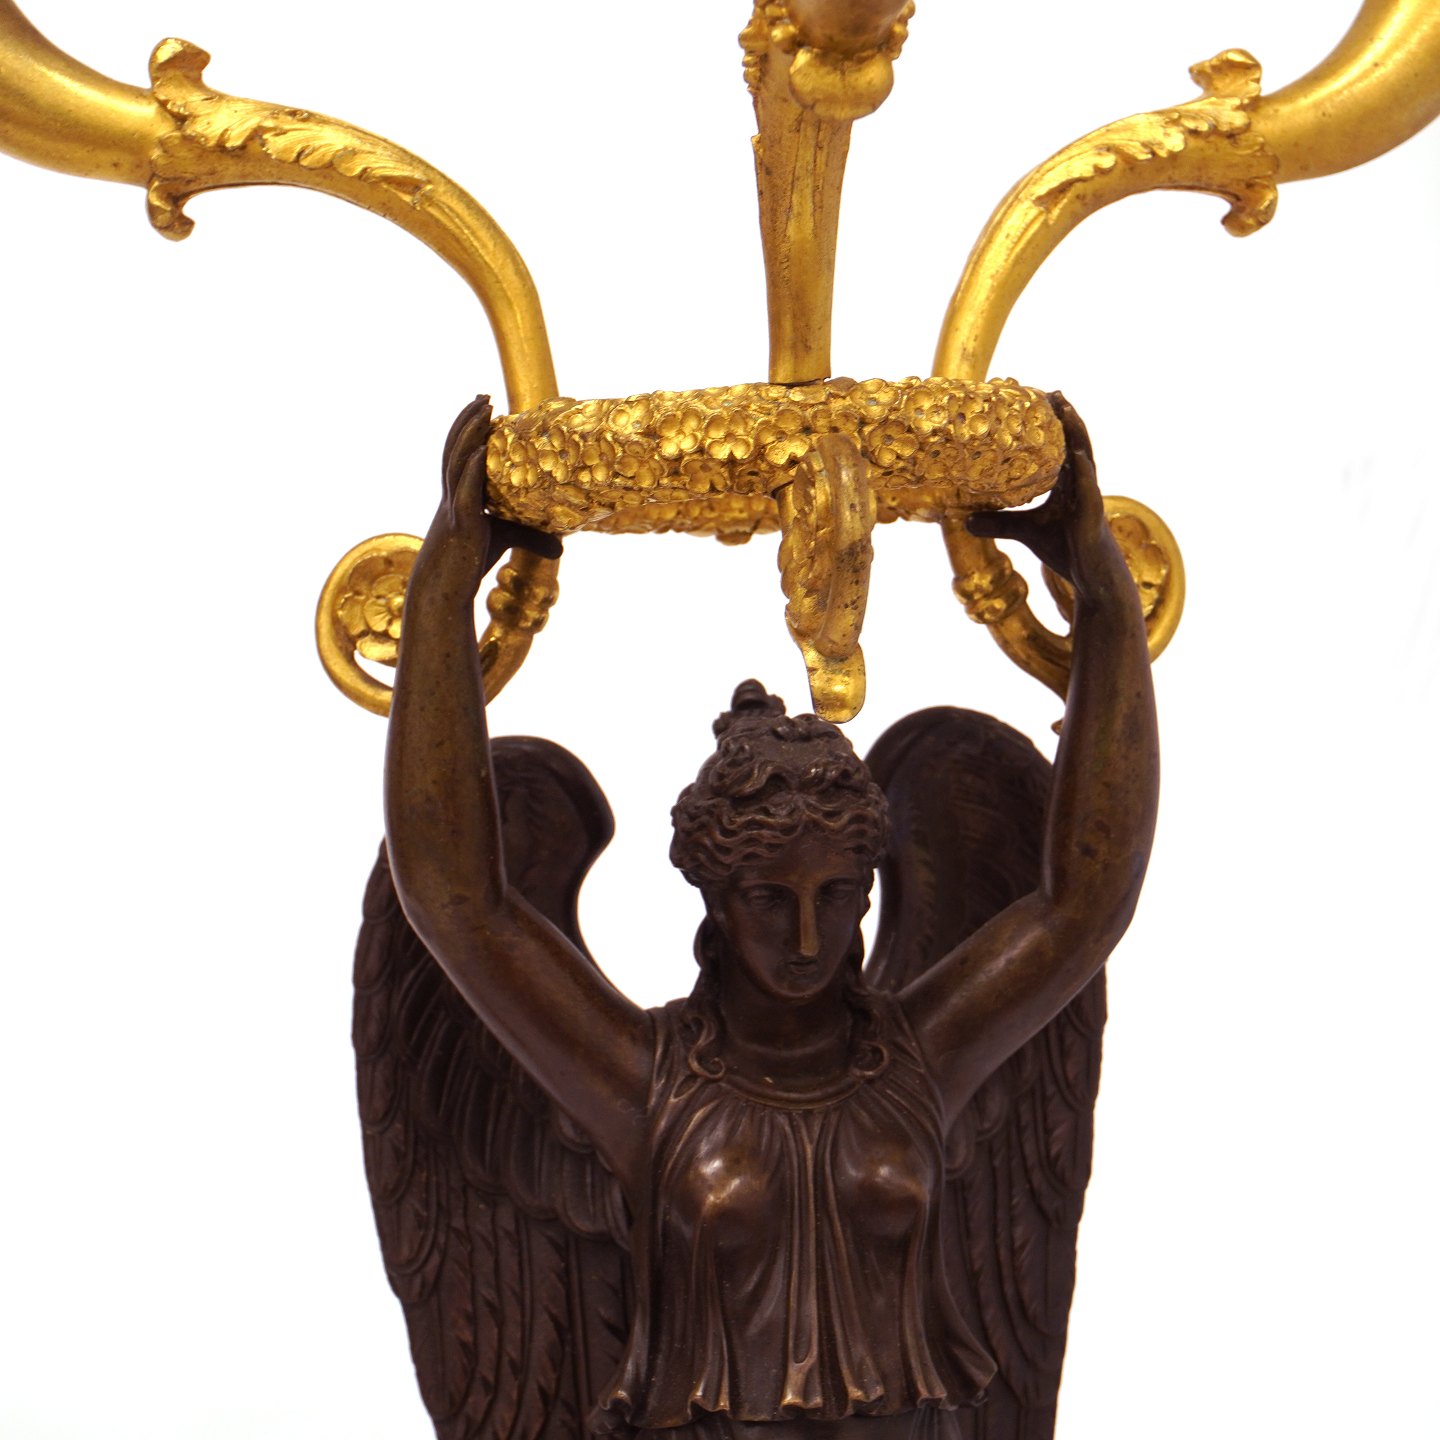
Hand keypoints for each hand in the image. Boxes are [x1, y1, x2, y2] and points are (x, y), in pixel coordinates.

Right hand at [422, 395, 562, 594]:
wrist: (444, 589)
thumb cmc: (470, 563)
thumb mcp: (505, 543)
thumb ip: (532, 539)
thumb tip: (562, 547)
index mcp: (458, 493)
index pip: (461, 452)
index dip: (469, 427)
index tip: (485, 403)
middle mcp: (452, 494)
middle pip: (456, 447)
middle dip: (469, 420)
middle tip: (484, 395)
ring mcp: (454, 507)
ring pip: (458, 462)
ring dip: (470, 434)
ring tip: (483, 410)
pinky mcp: (460, 525)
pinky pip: (463, 492)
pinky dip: (470, 470)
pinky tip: (479, 452)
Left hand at [965, 394, 1117, 597]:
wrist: (1092, 578)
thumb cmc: (1066, 551)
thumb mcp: (1025, 532)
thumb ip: (999, 524)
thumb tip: (964, 521)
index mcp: (1067, 485)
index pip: (1060, 447)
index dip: (1053, 424)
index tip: (1039, 398)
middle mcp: (1082, 485)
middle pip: (1075, 443)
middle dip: (1067, 417)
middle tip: (1055, 392)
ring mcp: (1091, 499)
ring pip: (1085, 459)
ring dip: (1077, 434)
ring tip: (1067, 410)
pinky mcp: (1094, 517)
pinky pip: (1089, 491)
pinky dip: (1082, 473)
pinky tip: (1075, 458)